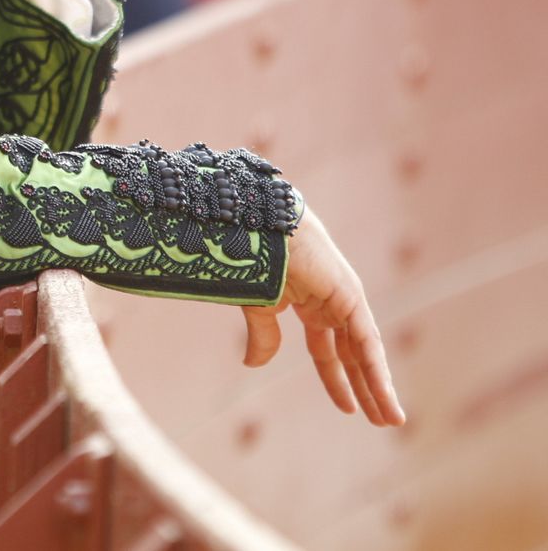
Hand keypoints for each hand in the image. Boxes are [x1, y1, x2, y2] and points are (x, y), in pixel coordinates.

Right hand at [241, 206, 405, 426]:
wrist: (261, 226)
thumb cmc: (256, 258)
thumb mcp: (259, 307)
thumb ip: (263, 336)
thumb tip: (254, 365)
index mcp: (312, 305)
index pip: (328, 351)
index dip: (337, 379)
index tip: (348, 408)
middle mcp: (335, 305)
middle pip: (355, 356)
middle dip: (366, 388)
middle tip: (381, 420)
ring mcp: (346, 301)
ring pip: (366, 354)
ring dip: (379, 387)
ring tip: (392, 419)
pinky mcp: (350, 298)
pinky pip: (365, 341)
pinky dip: (374, 370)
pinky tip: (383, 394)